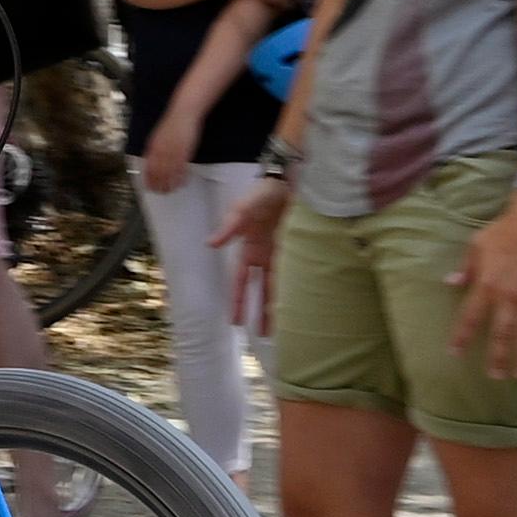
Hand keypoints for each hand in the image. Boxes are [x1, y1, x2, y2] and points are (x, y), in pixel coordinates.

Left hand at [140, 119, 192, 194]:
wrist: (183, 113)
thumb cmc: (172, 124)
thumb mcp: (158, 136)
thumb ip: (154, 149)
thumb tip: (150, 160)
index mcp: (153, 147)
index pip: (148, 168)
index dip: (148, 179)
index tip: (149, 187)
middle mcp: (161, 151)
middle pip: (158, 173)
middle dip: (158, 185)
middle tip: (160, 192)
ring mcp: (173, 152)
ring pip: (169, 173)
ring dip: (169, 184)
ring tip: (169, 191)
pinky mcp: (185, 152)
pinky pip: (182, 169)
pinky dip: (181, 177)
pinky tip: (181, 183)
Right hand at [217, 170, 290, 329]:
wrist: (291, 180)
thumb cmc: (264, 192)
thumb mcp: (244, 208)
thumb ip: (230, 226)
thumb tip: (211, 244)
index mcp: (249, 249)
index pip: (241, 282)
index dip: (237, 301)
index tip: (234, 323)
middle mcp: (265, 256)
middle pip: (261, 290)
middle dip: (260, 311)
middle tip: (263, 336)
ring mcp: (284, 253)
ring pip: (282, 286)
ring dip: (282, 304)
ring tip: (288, 327)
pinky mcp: (300, 247)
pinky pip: (300, 272)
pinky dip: (301, 287)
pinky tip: (306, 302)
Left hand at [450, 189, 516, 381]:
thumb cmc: (504, 229)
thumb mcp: (476, 245)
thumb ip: (465, 268)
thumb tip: (449, 283)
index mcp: (487, 285)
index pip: (470, 317)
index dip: (462, 336)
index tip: (455, 354)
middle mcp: (509, 296)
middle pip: (502, 333)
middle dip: (498, 357)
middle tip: (495, 377)